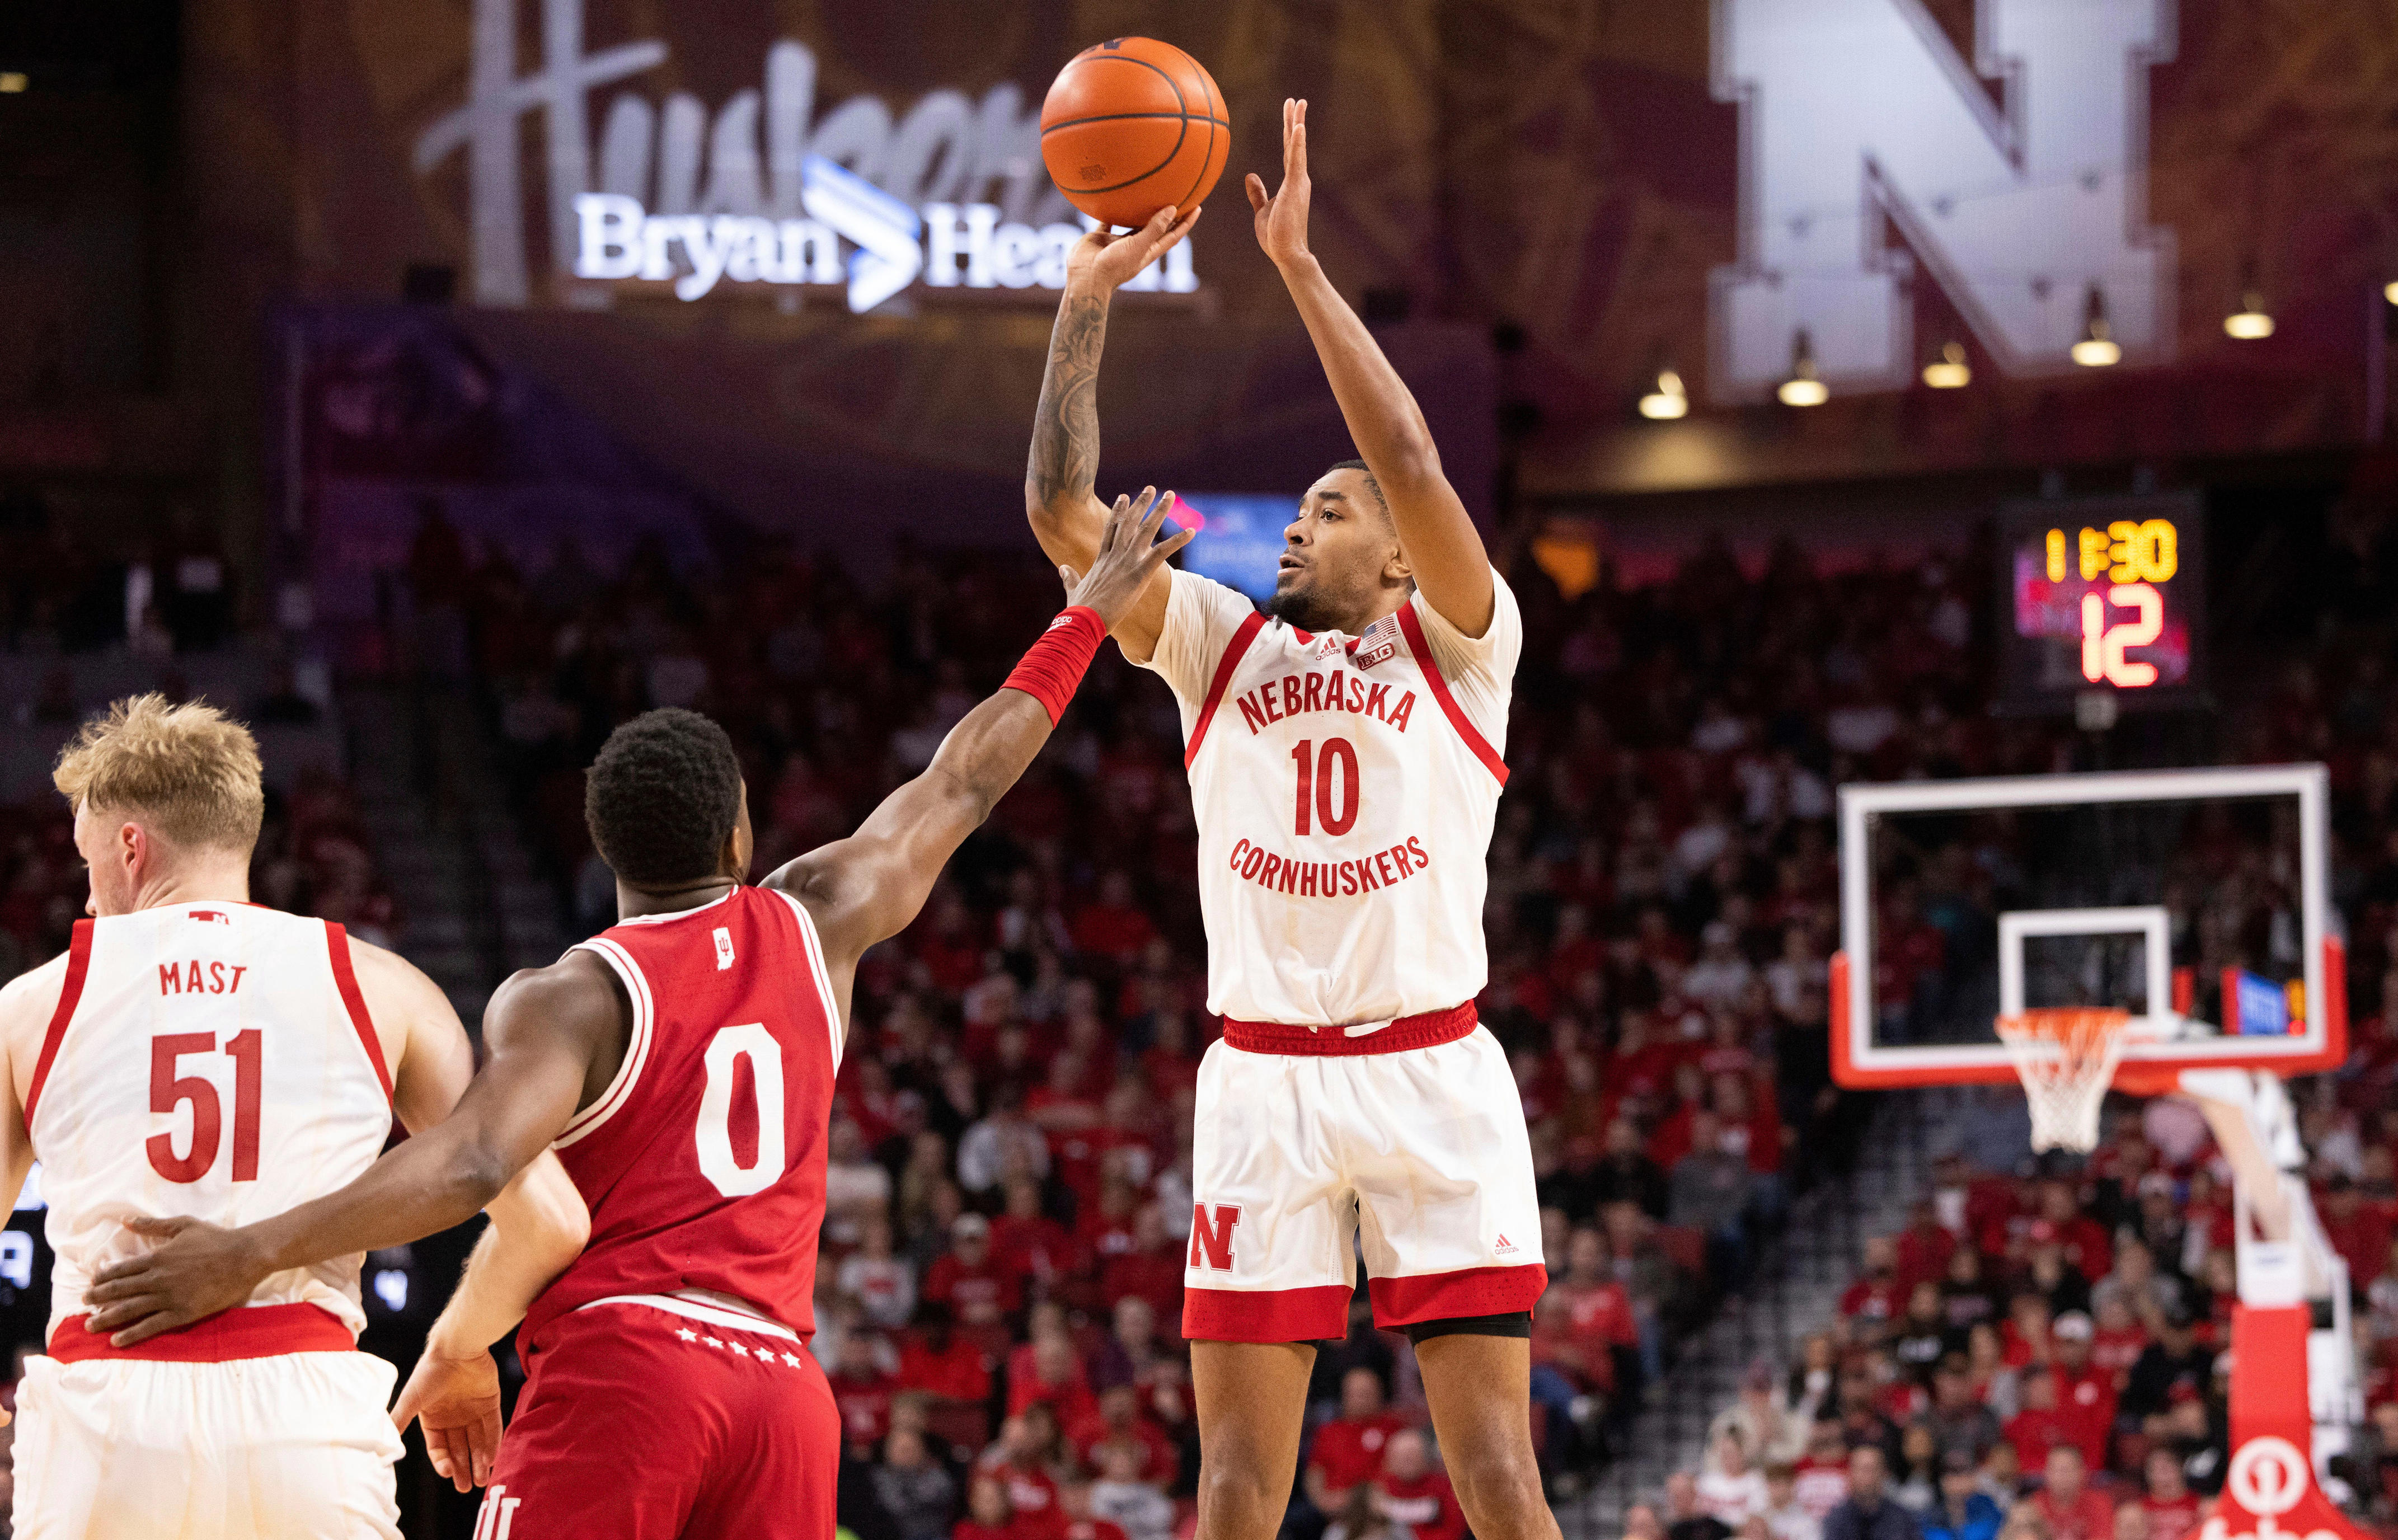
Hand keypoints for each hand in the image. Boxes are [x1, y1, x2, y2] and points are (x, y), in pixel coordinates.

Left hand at [81, 1215, 273, 1345]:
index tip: (91, 1284)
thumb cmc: (216, 1238)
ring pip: (129, 1310)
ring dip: (106, 1318)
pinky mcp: (182, 1313)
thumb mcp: (183, 1225)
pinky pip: (151, 1326)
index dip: (103, 1278)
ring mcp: (169, 1297)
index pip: (121, 1270)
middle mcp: (157, 1279)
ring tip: (90, 1326)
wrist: (245, 1256)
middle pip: (119, 1291)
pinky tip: (116, 1341)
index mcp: (157, 1257)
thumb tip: (126, 1220)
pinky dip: (131, 1335)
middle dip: (97, 1298)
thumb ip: (152, 1224)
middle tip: (84, 1304)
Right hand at [393, 1345, 503, 1492]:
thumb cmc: (431, 1372)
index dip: (443, 1462)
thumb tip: (381, 1447)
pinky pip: (493, 1427)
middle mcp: (453, 1417)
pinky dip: (492, 1443)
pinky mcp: (490, 1401)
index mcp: (433, 1418)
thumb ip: (398, 1422)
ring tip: (481, 1481)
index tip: (449, 1474)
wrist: (458, 1346)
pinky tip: (492, 1459)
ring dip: (479, 1461)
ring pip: (477, 1441)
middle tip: (466, 1488)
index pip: (438, 1447)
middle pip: (459, 1448)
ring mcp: (472, 1409)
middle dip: (462, 1468)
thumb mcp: (411, 1400)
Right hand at [1060, 487, 1194, 630]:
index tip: (1124, 496)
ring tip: (1170, 495)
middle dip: (1141, 504)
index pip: (1112, 529)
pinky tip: (1192, 530)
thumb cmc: (1079, 610)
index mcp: (1102, 559)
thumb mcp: (1073, 590)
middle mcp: (1115, 555)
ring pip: (1147, 530)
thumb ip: (1069, 577)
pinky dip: (1178, 540)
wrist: (1084, 621)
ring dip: (1160, 511)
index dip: (1119, 512)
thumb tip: (1062, 568)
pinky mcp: (1139, 573)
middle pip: (1130, 523)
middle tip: (1151, 488)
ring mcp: (1127, 562)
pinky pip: (1163, 552)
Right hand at [1064, 204, 1201, 293]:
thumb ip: (1154, 228)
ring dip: (1142, 210)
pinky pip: (1109, 220)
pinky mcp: (1103, 236)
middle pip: (1157, 228)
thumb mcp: (1138, 247)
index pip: (1173, 235)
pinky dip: (1112, 210)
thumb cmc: (1114, 266)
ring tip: (1150, 193)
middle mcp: (1136, 246)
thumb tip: (1173, 209)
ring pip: (1134, 223)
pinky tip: (1115, 197)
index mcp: (1149, 251)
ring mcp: (1119, 242)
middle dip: (1168, 214)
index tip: (1197, 206)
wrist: (1086, 277)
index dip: (1186, 222)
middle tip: (1178, 195)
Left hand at [1245, 98, 1311, 267]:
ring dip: (1297, 124)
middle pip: (1294, 143)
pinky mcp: (1295, 188)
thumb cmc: (1275, 235)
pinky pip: (1296, 160)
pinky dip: (1297, 143)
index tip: (1290, 114)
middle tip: (1297, 100)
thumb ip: (1258, 192)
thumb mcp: (1261, 209)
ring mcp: (1298, 182)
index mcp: (1290, 182)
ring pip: (1297, 146)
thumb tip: (1250, 176)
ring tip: (1299, 103)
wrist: (1286, 253)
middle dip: (1295, 120)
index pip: (1288, 151)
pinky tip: (1298, 127)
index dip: (1289, 132)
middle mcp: (1298, 178)